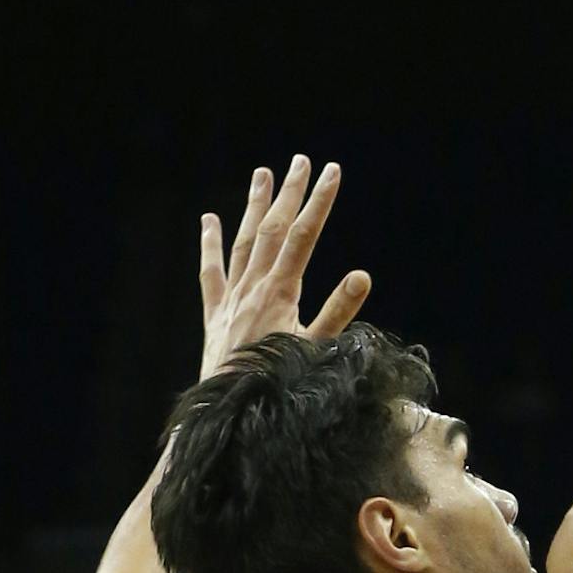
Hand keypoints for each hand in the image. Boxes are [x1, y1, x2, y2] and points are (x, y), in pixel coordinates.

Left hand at [198, 155, 371, 379]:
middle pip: (273, 230)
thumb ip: (338, 312)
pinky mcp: (216, 314)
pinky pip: (211, 271)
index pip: (303, 236)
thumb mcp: (316, 350)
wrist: (227, 411)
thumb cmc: (277, 384)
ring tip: (262, 174)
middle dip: (289, 193)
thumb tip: (362, 275)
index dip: (320, 202)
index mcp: (280, 293)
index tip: (333, 173)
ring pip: (244, 242)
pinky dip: (211, 244)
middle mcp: (252, 288)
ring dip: (254, 206)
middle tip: (301, 161)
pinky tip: (210, 220)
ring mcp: (231, 298)